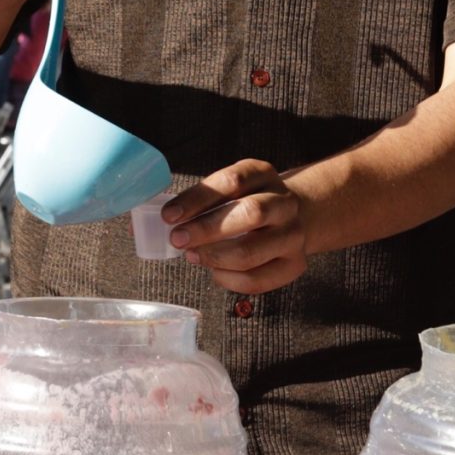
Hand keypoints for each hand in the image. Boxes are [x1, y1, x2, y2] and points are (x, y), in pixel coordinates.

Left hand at [164, 160, 311, 293]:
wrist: (290, 219)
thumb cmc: (246, 204)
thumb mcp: (229, 189)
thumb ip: (201, 201)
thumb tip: (160, 222)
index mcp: (263, 175)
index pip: (231, 181)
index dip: (197, 199)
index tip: (169, 215)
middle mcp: (284, 203)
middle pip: (250, 214)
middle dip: (206, 229)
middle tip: (177, 239)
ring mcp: (293, 235)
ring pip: (251, 252)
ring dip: (214, 257)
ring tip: (192, 255)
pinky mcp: (294, 265)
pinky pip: (256, 279)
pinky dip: (228, 278)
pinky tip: (215, 271)